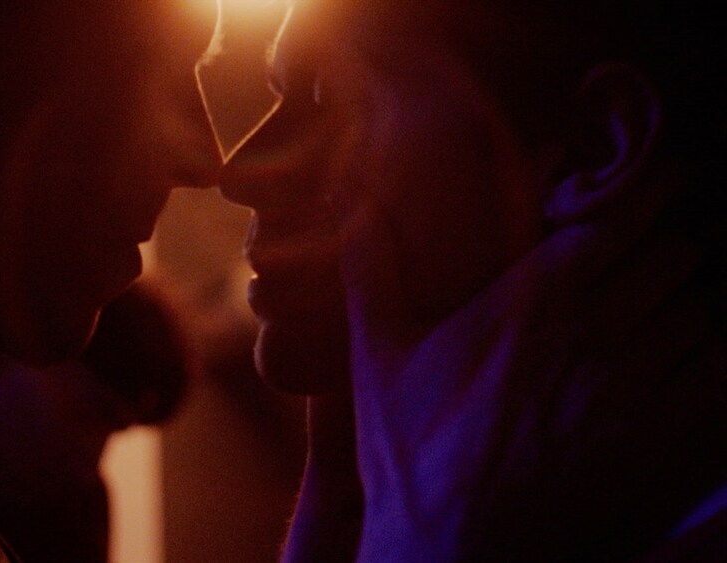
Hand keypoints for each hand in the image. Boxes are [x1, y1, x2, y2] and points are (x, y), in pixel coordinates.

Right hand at [346, 178, 724, 560]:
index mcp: (527, 303)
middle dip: (658, 258)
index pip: (613, 227)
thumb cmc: (410, 449)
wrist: (449, 546)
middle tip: (637, 269)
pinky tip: (675, 372)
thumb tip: (354, 202)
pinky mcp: (653, 442)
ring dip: (681, 312)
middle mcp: (588, 336)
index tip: (634, 206)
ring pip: (696, 315)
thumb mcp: (377, 355)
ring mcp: (627, 391)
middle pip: (670, 260)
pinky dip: (705, 366)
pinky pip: (715, 378)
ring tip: (654, 322)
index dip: (629, 212)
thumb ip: (373, 270)